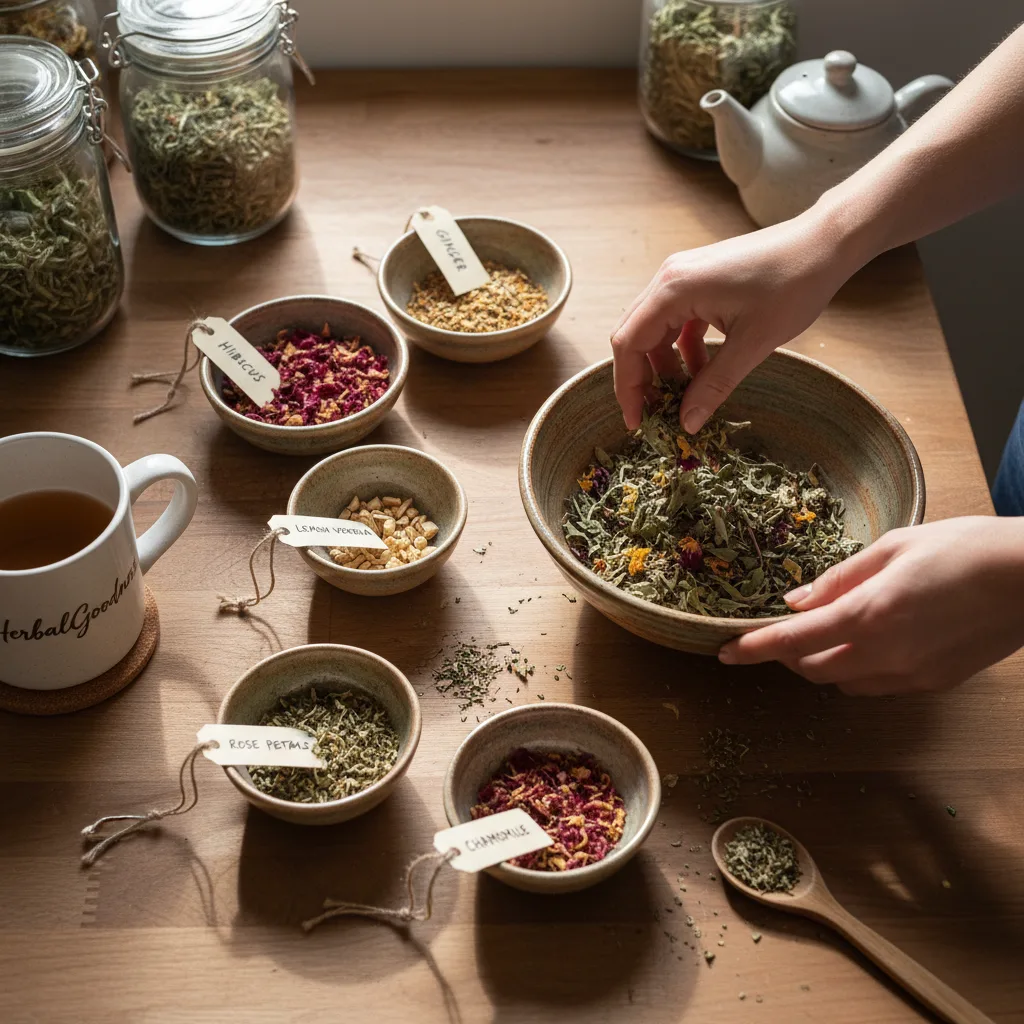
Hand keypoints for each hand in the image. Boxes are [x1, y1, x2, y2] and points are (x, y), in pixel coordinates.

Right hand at [610, 209, 859, 432]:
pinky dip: (684, 349)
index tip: (636, 421)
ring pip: (655, 330)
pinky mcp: (700, 280)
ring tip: (684, 397)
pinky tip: (704, 371)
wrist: (825, 243)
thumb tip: (687, 424)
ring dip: (665, 365)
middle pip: (634, 336)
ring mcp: (683, 277)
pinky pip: (677, 321)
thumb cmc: (793, 285)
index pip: (628, 344)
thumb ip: (714, 386)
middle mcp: (669, 279)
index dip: (628, 387)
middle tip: (655, 414)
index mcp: (673, 289)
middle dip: (641, 379)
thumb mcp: (753, 344)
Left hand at [718, 517, 1023, 694]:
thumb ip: (838, 578)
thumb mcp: (893, 546)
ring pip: (843, 683)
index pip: (791, 641)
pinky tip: (872, 641)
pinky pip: (878, 687)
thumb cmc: (964, 548)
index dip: (752, 649)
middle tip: (786, 627)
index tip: (725, 654)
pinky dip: (859, 670)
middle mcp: (885, 654)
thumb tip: (796, 601)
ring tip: (832, 630)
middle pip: (812, 669)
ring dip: (823, 662)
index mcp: (868, 614)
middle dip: (789, 652)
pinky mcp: (934, 684)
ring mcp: (912, 675)